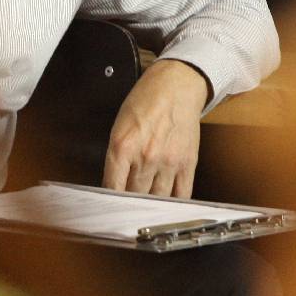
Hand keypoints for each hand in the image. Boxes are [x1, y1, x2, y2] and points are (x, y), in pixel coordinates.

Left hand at [102, 59, 208, 197]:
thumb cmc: (146, 102)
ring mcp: (169, 162)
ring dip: (150, 205)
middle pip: (134, 196)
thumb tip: (112, 185)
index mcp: (123, 147)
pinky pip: (182, 194)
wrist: (176, 86)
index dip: (108, 203)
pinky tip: (167, 204)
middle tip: (126, 209)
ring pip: (157, 199)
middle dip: (129, 204)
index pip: (112, 188)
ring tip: (146, 207)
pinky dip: (173, 203)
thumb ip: (115, 157)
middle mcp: (146, 157)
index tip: (108, 209)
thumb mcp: (119, 127)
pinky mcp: (188, 163)